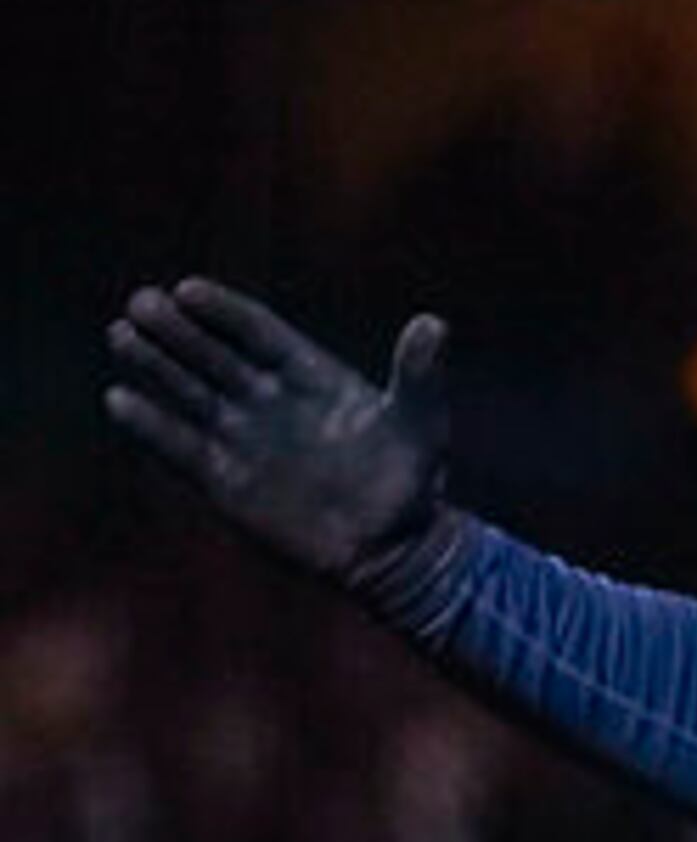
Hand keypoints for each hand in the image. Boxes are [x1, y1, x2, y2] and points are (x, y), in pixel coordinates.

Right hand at [106, 278, 450, 584]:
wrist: (392, 552)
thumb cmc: (411, 484)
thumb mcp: (420, 424)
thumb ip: (418, 375)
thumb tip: (433, 325)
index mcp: (311, 377)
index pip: (258, 333)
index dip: (224, 312)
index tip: (187, 289)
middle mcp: (270, 401)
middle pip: (213, 356)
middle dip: (177, 331)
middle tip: (141, 302)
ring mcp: (245, 440)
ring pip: (190, 393)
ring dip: (155, 366)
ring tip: (119, 334)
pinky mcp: (226, 481)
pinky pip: (180, 447)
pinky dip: (151, 426)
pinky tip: (119, 400)